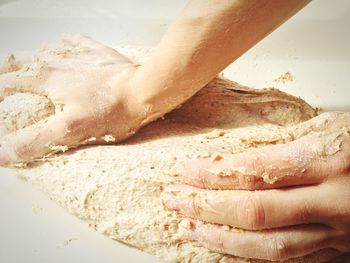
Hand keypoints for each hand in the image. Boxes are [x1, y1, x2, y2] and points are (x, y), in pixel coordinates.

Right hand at [0, 35, 148, 164]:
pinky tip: (67, 43)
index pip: (12, 82)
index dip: (1, 89)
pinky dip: (69, 43)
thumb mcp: (70, 132)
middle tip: (8, 76)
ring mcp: (82, 57)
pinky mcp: (101, 54)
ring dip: (37, 56)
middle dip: (12, 68)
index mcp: (49, 80)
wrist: (145, 91)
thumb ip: (35, 141)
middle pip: (26, 60)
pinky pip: (80, 42)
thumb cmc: (112, 112)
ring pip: (50, 49)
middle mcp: (61, 63)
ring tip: (33, 62)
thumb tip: (3, 154)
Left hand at [162, 112, 349, 260]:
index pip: (253, 172)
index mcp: (330, 161)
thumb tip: (237, 159)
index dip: (211, 174)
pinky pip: (288, 259)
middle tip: (173, 198)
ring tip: (187, 227)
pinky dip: (249, 255)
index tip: (183, 170)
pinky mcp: (338, 249)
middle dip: (205, 206)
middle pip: (254, 210)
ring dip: (220, 238)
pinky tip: (224, 247)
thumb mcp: (332, 129)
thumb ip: (285, 144)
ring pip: (268, 246)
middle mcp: (332, 201)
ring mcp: (336, 232)